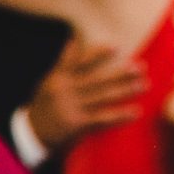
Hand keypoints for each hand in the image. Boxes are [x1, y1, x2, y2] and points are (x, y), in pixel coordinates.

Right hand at [27, 37, 145, 152]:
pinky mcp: (77, 124)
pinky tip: (134, 112)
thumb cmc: (44, 105)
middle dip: (120, 74)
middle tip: (140, 68)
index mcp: (58, 79)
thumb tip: (74, 40)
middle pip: (97, 80)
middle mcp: (64, 91)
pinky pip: (102, 118)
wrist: (30, 133)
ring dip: (125, 91)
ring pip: (103, 97)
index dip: (98, 54)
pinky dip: (119, 115)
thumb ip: (63, 63)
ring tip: (142, 85)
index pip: (80, 62)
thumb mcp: (48, 81)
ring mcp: (71, 107)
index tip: (116, 47)